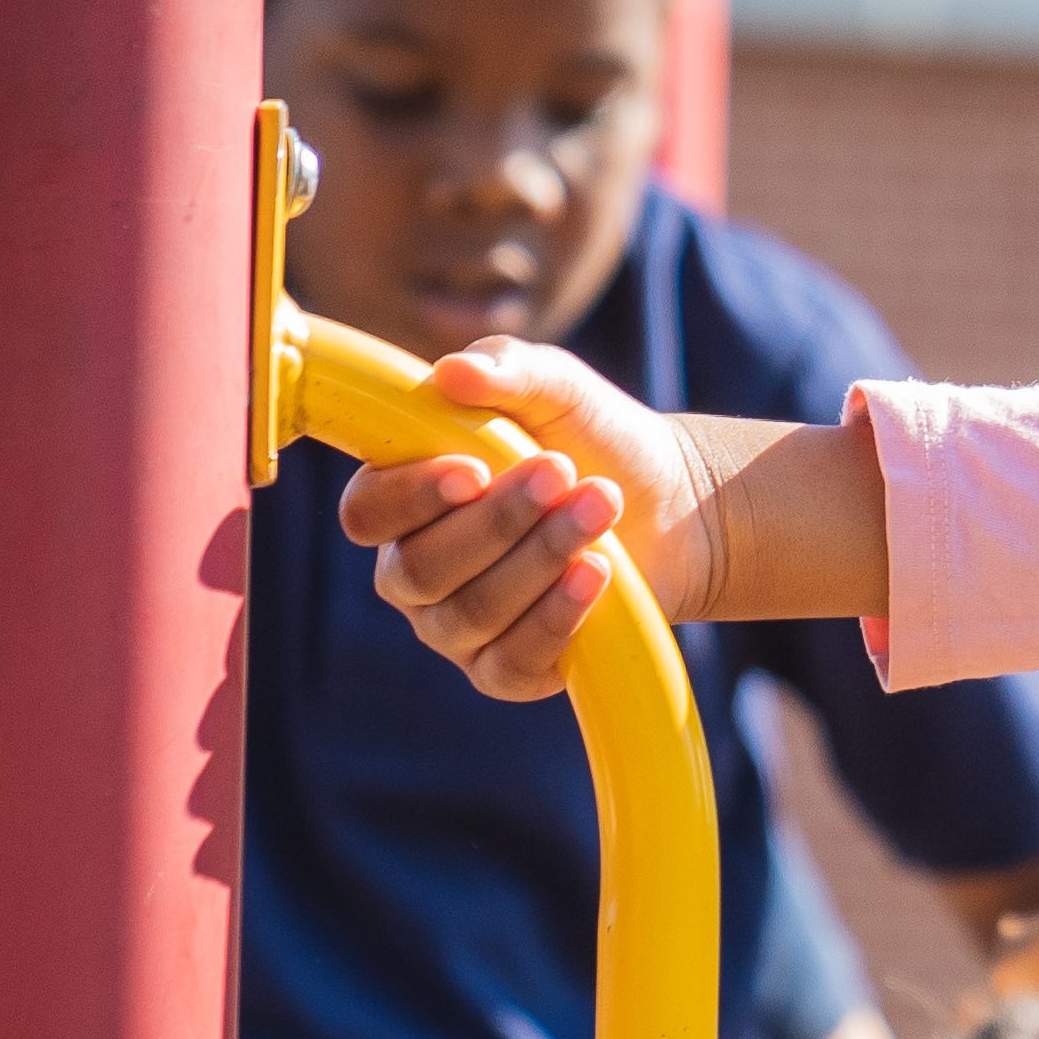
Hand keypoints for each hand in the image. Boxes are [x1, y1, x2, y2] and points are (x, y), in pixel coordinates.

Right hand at [333, 341, 702, 701]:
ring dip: (540, 556)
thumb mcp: (557, 387)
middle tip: (563, 472)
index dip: (411, 497)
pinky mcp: (506, 670)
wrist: (671, 503)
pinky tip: (596, 574)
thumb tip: (451, 372)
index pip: (367, 512)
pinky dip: (555, 618)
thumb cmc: (592, 439)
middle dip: (498, 521)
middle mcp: (415, 570)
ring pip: (470, 612)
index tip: (475, 469)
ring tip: (600, 505)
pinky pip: (508, 664)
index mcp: (402, 500)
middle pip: (421, 568)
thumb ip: (506, 368)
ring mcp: (456, 627)